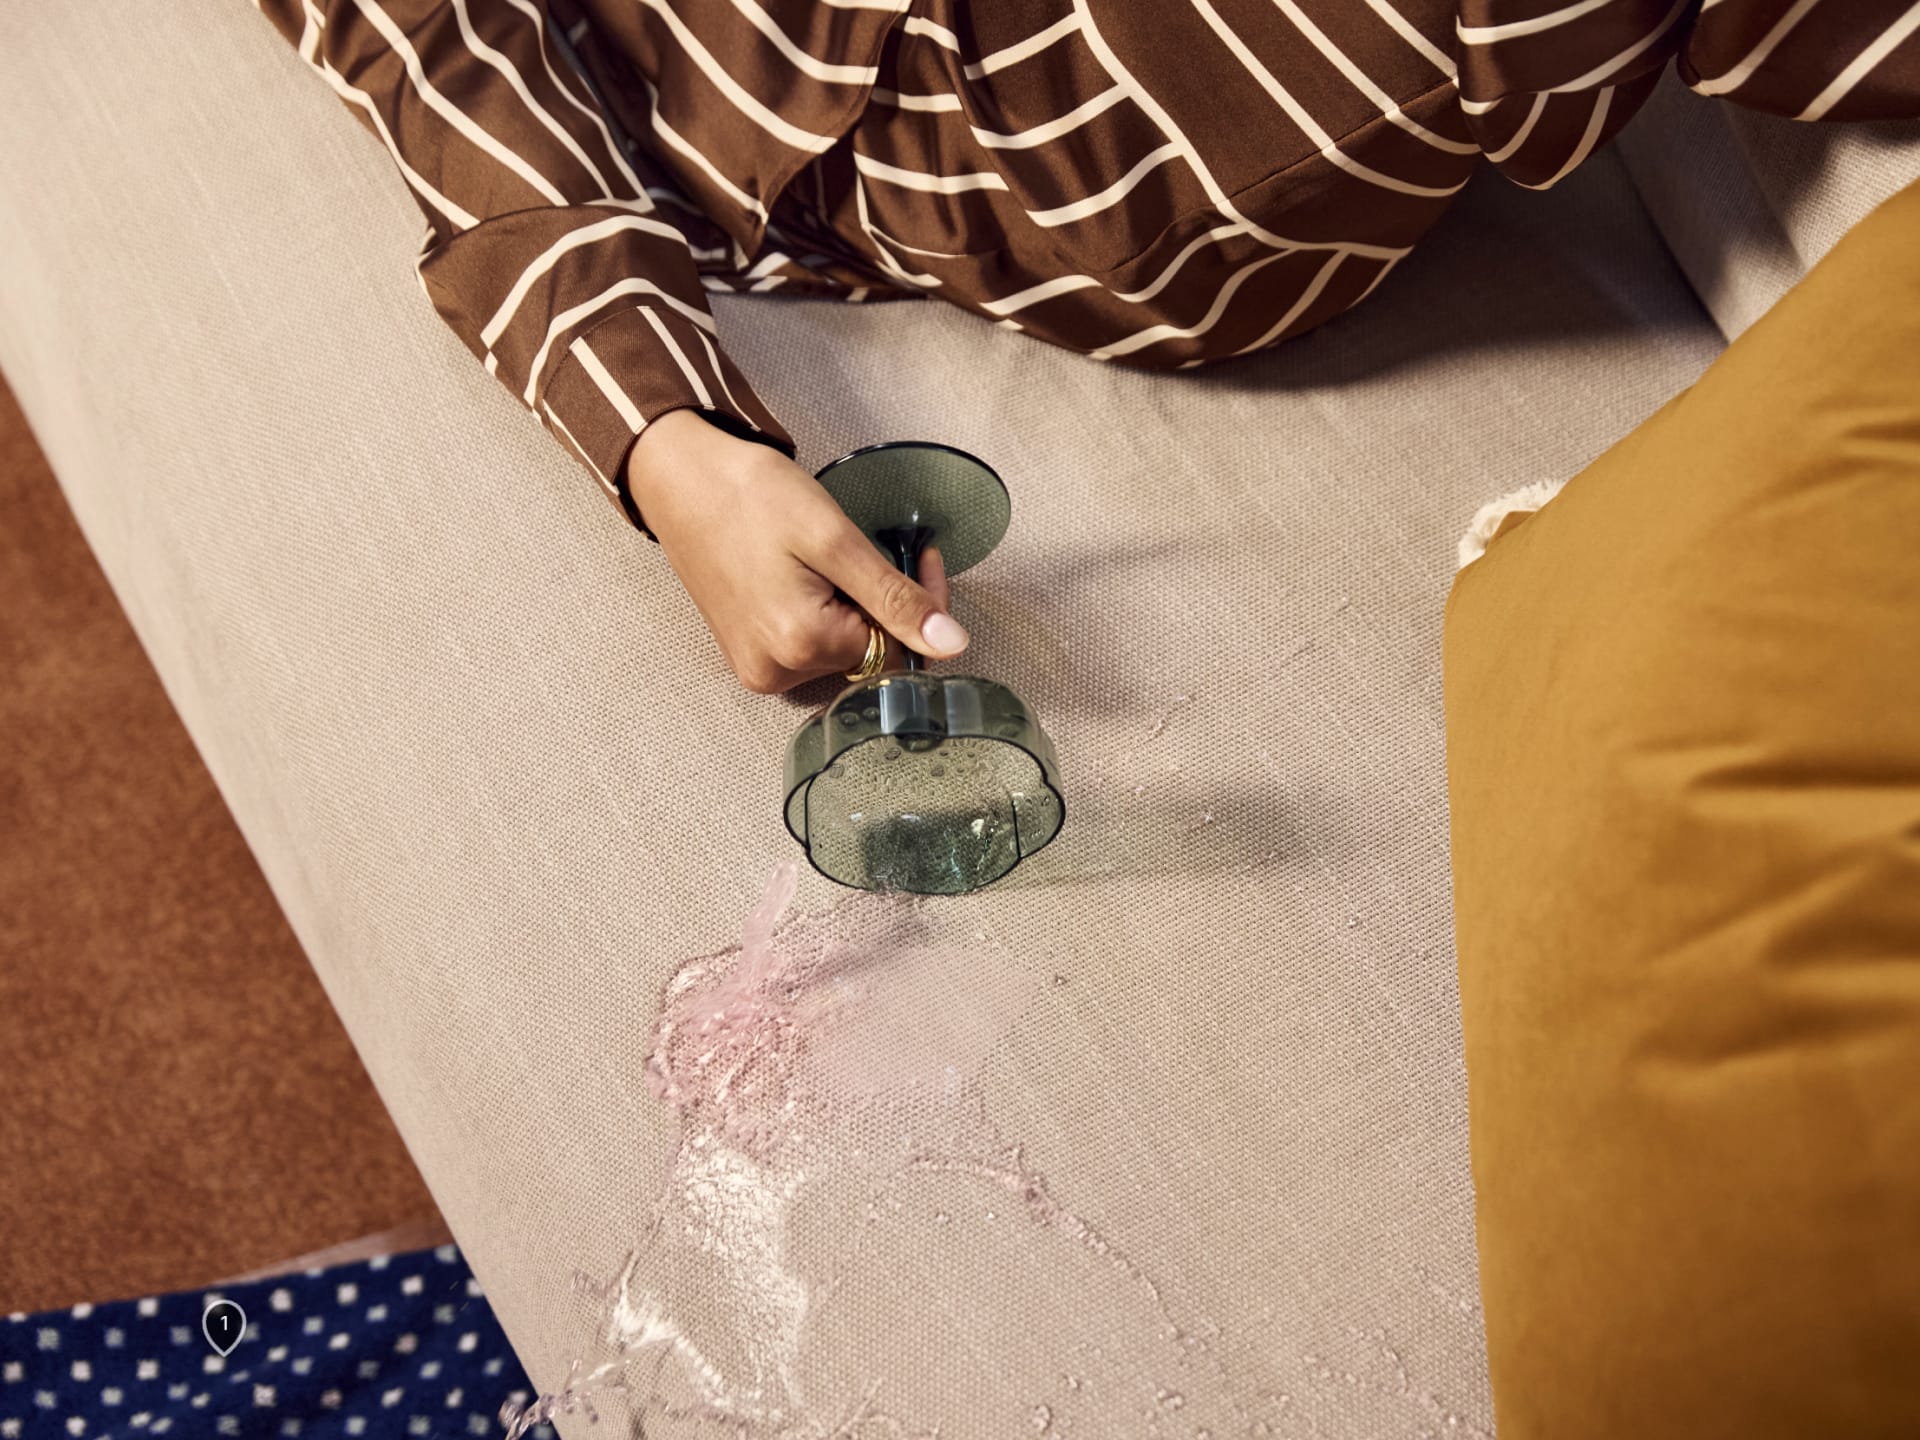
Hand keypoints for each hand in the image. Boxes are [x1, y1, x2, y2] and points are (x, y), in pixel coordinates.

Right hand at [625, 409, 968, 694]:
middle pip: (866, 651)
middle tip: (872, 548)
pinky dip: (820, 613)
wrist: (679, 479)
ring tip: (826, 559)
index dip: (919, 603)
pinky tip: (803, 575)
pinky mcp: (747, 656)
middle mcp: (776, 673)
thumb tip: (952, 645)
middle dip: (882, 602)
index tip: (922, 555)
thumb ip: (894, 598)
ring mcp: (757, 669)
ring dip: (850, 607)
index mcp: (801, 646)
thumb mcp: (834, 539)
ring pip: (838, 649)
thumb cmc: (750, 496)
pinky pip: (806, 646)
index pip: (897, 648)